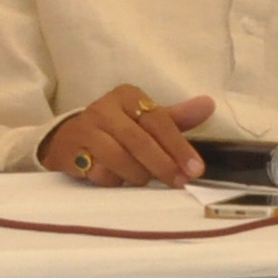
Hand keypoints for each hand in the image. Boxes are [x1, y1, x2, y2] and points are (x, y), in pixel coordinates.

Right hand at [39, 86, 215, 187]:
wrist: (70, 138)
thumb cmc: (117, 129)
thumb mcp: (146, 120)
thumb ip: (177, 117)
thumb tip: (209, 104)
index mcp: (126, 95)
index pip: (158, 121)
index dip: (179, 147)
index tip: (195, 169)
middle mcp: (104, 108)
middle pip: (139, 140)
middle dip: (163, 165)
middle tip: (179, 182)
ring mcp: (84, 129)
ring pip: (118, 158)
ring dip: (137, 175)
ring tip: (144, 180)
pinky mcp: (69, 150)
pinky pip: (98, 171)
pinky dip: (113, 180)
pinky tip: (117, 179)